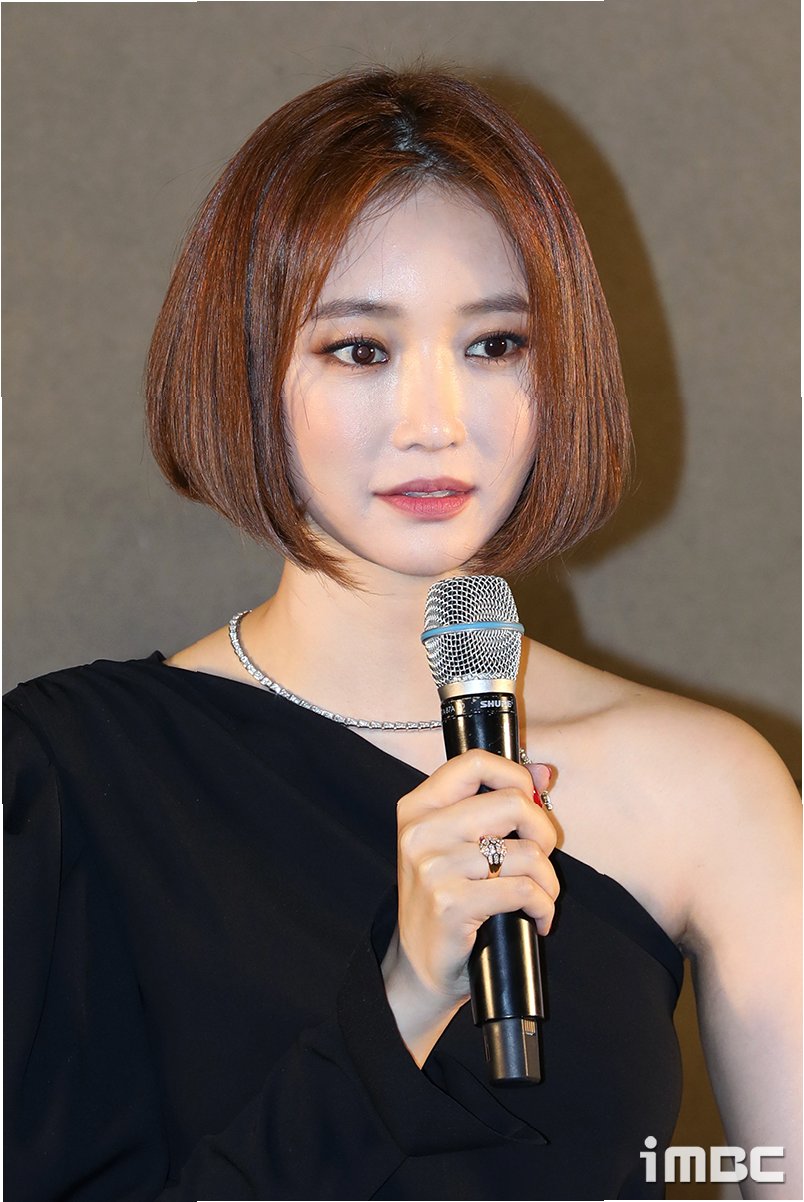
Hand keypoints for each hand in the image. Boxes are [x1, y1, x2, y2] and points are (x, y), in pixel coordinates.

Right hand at [381, 750, 557, 1064]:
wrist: (419, 968)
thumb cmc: (447, 899)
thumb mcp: (460, 844)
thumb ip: (497, 801)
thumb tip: (546, 771)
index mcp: (418, 808)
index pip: (474, 761)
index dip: (515, 775)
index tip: (530, 801)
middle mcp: (420, 832)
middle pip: (512, 803)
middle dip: (543, 832)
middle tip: (541, 857)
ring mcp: (433, 868)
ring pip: (527, 853)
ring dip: (548, 881)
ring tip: (540, 897)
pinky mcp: (451, 904)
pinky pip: (524, 891)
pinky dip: (544, 907)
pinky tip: (538, 918)